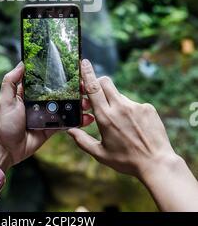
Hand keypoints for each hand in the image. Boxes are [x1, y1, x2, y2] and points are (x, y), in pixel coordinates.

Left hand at [0, 62, 93, 171]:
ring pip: (66, 107)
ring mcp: (47, 115)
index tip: (73, 70)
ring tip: (88, 102)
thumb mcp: (5, 99)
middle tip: (85, 87)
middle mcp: (40, 102)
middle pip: (60, 92)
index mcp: (29, 93)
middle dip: (74, 89)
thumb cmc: (3, 123)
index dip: (59, 75)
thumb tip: (22, 63)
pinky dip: (77, 120)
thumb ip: (11, 81)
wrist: (6, 149)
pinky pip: (66, 123)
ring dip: (78, 104)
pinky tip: (87, 118)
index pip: (47, 80)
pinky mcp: (52, 128)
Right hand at [68, 59, 177, 181]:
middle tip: (96, 94)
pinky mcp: (148, 108)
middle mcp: (120, 107)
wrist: (157, 163)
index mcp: (105, 117)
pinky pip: (134, 104)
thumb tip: (70, 130)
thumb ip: (83, 141)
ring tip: (122, 125)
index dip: (87, 73)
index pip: (93, 88)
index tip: (84, 62)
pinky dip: (130, 112)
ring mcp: (135, 106)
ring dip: (115, 103)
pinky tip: (135, 127)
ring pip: (119, 96)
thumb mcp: (101, 154)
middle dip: (98, 83)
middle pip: (106, 82)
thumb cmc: (126, 161)